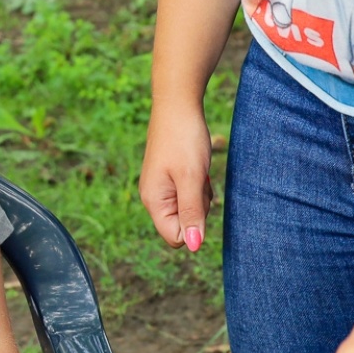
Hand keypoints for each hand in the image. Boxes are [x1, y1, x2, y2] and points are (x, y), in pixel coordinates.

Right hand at [140, 104, 213, 251]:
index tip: (199, 199)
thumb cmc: (184, 140)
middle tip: (199, 181)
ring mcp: (160, 187)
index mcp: (154, 201)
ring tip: (197, 171)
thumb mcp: (192, 179)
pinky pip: (188, 194)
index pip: (176, 238)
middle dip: (198, 209)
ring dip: (200, 195)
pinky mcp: (169, 177)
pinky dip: (197, 185)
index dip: (194, 225)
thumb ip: (191, 213)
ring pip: (187, 209)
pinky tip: (196, 167)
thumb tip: (194, 247)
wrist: (177, 105)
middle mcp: (153, 198)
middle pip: (183, 224)